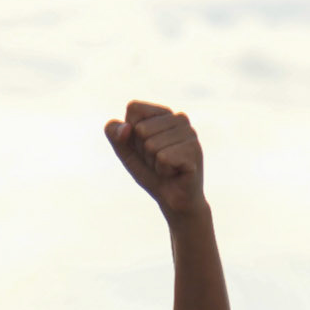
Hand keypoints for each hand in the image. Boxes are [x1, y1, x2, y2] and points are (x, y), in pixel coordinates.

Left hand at [105, 101, 206, 218]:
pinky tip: (175, 173)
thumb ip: (115, 134)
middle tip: (158, 161)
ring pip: (151, 145)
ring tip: (167, 168)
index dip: (131, 133)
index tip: (145, 148)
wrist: (173, 201)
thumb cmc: (151, 173)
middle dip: (143, 151)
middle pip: (141, 129)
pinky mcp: (194, 150)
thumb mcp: (126, 151)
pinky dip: (163, 171)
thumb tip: (126, 128)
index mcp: (163, 113)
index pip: (134, 108)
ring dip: (153, 163)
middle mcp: (179, 118)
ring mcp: (190, 133)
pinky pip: (163, 158)